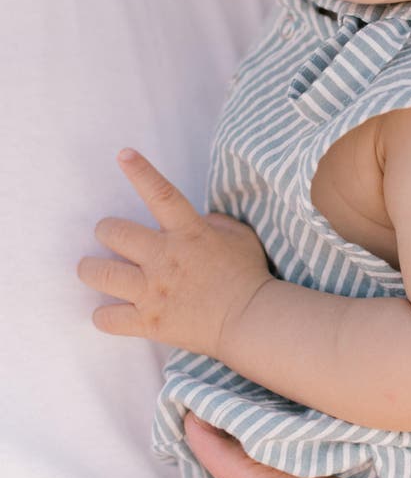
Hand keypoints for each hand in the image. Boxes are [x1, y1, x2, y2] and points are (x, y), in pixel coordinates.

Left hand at [77, 149, 269, 356]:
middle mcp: (165, 258)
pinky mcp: (149, 322)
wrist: (251, 321)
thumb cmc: (248, 275)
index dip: (141, 172)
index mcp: (188, 233)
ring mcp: (153, 292)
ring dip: (92, 268)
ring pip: (100, 273)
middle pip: (113, 233)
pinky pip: (107, 318)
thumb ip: (215, 221)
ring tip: (95, 268)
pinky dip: (105, 315)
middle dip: (105, 231)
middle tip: (110, 237)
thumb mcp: (239, 236)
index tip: (124, 154)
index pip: (162, 194)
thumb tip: (198, 218)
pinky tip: (111, 310)